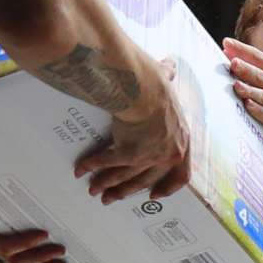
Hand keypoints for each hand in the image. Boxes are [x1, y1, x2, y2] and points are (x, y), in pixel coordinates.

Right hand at [72, 56, 190, 203]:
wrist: (141, 89)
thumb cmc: (154, 84)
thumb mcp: (166, 81)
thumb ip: (167, 77)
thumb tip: (168, 65)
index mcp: (181, 141)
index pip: (181, 174)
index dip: (168, 186)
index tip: (154, 195)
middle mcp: (167, 154)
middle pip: (146, 180)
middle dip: (126, 190)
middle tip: (112, 197)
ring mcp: (148, 157)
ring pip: (126, 177)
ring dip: (108, 184)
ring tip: (94, 190)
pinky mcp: (128, 155)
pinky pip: (107, 163)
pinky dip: (92, 166)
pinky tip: (81, 169)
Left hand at [226, 37, 262, 149]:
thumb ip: (261, 72)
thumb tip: (234, 58)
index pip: (261, 58)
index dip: (244, 50)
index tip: (227, 43)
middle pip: (262, 77)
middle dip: (247, 69)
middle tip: (233, 63)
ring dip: (250, 90)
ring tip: (237, 85)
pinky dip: (259, 110)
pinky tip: (249, 105)